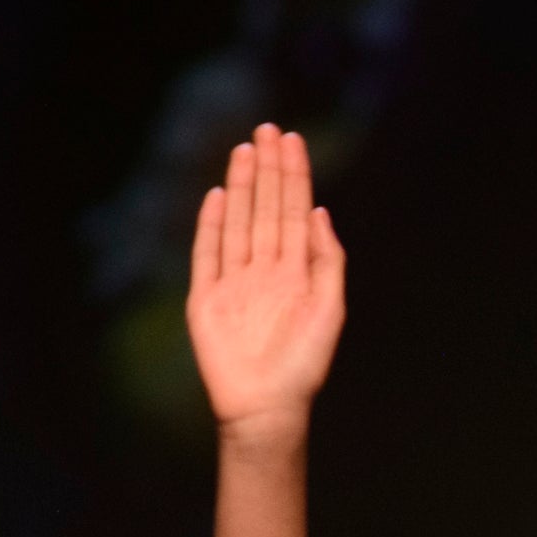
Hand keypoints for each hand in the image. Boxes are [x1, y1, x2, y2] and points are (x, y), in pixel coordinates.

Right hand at [186, 123, 344, 440]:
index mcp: (296, 273)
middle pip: (265, 209)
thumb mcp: (330, 310)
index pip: (293, 211)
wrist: (267, 408)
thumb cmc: (304, 366)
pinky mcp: (206, 300)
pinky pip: (207, 254)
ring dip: (242, 185)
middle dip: (268, 169)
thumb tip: (319, 212)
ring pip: (238, 223)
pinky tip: (218, 196)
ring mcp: (234, 283)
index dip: (294, 176)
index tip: (294, 140)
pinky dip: (210, 225)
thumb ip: (327, 260)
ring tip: (246, 149)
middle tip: (268, 128)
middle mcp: (265, 272)